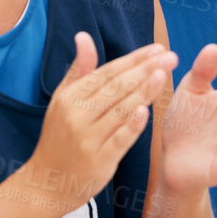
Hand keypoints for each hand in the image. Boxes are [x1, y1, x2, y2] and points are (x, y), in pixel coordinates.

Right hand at [24, 36, 174, 215]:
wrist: (47, 181)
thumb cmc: (59, 136)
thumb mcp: (62, 100)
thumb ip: (79, 70)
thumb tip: (84, 36)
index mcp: (69, 97)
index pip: (107, 72)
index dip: (133, 59)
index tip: (156, 49)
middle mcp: (77, 115)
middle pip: (116, 88)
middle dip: (145, 70)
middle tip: (170, 57)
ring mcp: (88, 139)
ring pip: (120, 111)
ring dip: (143, 91)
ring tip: (163, 75)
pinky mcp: (99, 161)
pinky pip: (119, 140)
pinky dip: (133, 125)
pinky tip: (146, 110)